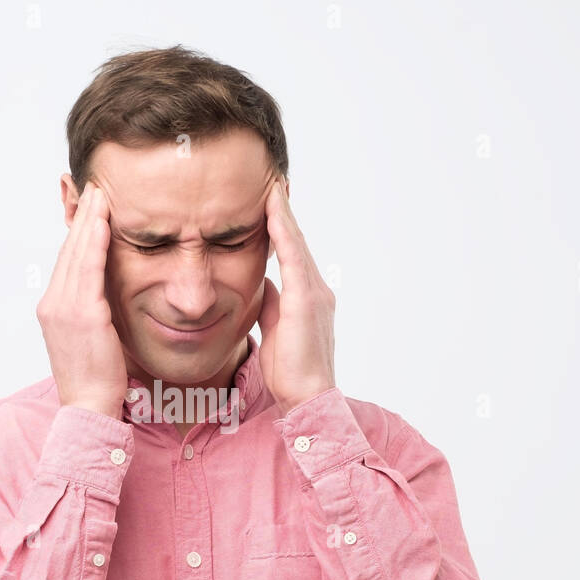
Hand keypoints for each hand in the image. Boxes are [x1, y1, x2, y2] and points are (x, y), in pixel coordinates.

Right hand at [36, 183, 127, 420]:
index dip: (78, 232)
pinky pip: (89, 269)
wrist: (89, 408)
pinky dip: (95, 242)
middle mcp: (53, 304)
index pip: (67, 262)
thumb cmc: (96, 379)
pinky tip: (104, 221)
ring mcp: (64, 308)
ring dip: (90, 221)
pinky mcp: (83, 314)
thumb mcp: (91, 339)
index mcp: (53, 309)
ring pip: (77, 254)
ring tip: (101, 194)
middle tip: (94, 187)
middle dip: (82, 217)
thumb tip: (105, 297)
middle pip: (68, 251)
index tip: (90, 207)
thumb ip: (93, 312)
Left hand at [258, 178, 335, 415]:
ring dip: (283, 213)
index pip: (291, 253)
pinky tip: (273, 211)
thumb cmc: (291, 371)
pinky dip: (283, 231)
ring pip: (295, 243)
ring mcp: (314, 292)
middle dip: (284, 211)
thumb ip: (272, 303)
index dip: (281, 227)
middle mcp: (315, 289)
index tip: (270, 201)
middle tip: (273, 181)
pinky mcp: (306, 299)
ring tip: (272, 186)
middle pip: (296, 241)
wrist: (308, 397)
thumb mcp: (275, 328)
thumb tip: (263, 283)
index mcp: (307, 296)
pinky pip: (293, 256)